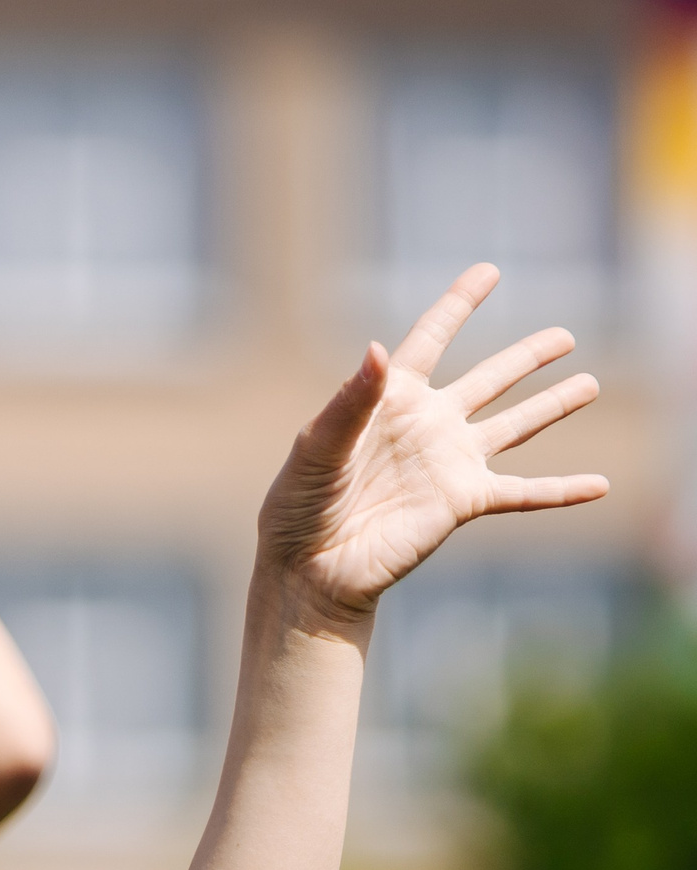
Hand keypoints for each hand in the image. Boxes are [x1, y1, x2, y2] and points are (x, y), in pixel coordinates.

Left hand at [260, 265, 606, 622]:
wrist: (309, 569)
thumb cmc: (300, 505)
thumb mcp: (317, 447)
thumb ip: (351, 401)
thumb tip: (377, 350)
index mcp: (390, 401)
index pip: (430, 341)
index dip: (458, 305)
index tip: (488, 272)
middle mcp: (427, 426)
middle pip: (489, 380)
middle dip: (527, 357)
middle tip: (564, 335)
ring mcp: (449, 464)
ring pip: (514, 426)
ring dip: (552, 405)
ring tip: (590, 383)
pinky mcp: (462, 503)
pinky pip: (523, 494)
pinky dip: (562, 490)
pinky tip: (600, 486)